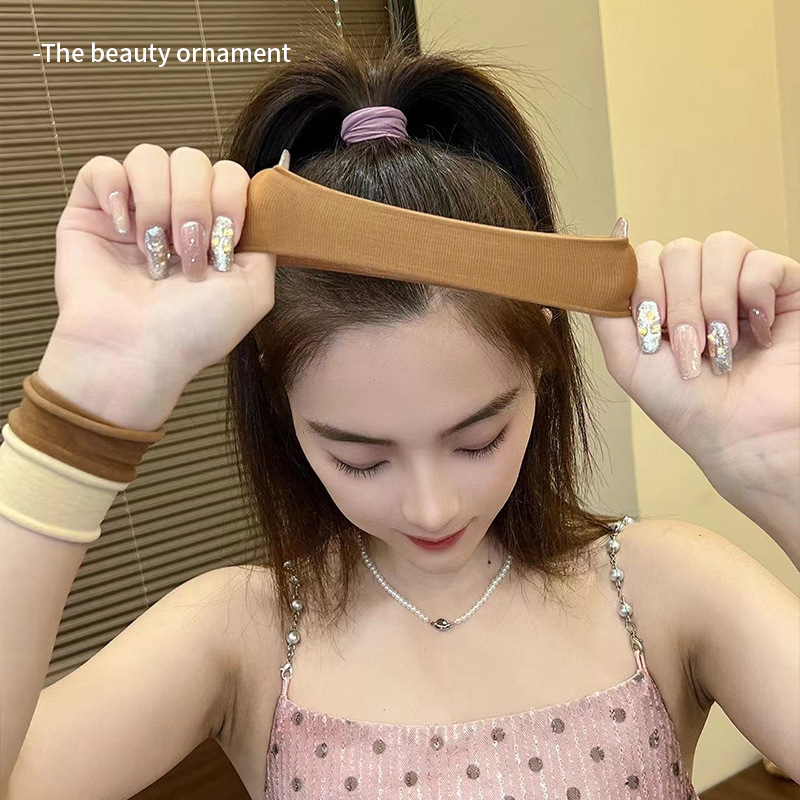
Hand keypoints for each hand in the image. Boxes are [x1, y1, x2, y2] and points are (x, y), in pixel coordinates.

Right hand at [39, 144, 281, 427]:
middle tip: (189, 254)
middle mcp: (175, 212)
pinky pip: (102, 167)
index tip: (226, 239)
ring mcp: (133, 209)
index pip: (229, 173)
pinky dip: (115, 191)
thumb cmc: (193, 330)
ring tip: (155, 252)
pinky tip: (122, 230)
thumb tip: (278, 183)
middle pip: (192, 159)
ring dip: (159, 204)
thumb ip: (268, 239)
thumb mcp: (254, 289)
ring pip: (149, 156)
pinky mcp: (91, 211)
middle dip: (196, 205)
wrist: (136, 352)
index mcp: (212, 227)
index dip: (231, 197)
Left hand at [590, 224, 798, 521]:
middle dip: (679, 306)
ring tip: (721, 346)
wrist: (744, 436)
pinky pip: (761, 261)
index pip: (645, 256)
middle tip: (690, 350)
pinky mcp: (784, 286)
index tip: (651, 330)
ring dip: (713, 303)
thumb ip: (605, 309)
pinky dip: (753, 297)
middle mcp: (701, 286)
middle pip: (678, 251)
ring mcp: (742, 283)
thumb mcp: (626, 359)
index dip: (644, 286)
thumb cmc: (686, 406)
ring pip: (719, 247)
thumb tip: (599, 259)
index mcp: (663, 299)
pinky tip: (757, 332)